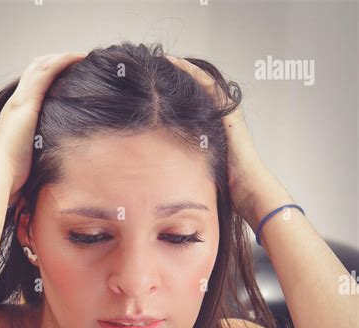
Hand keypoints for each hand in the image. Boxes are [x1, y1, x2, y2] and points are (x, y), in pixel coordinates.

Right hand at [0, 53, 85, 203]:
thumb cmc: (7, 182)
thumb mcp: (22, 171)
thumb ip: (30, 170)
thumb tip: (38, 187)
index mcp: (11, 121)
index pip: (27, 93)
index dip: (43, 82)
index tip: (61, 80)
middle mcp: (13, 107)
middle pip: (32, 73)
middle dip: (52, 64)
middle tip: (73, 62)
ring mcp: (19, 102)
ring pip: (39, 67)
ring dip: (60, 58)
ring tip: (79, 56)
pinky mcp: (27, 103)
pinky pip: (47, 72)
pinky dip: (63, 61)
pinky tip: (78, 58)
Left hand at [166, 55, 271, 225]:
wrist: (247, 188)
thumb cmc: (227, 186)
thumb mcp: (201, 169)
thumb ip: (189, 163)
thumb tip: (166, 174)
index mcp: (216, 129)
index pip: (196, 104)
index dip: (179, 93)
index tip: (160, 86)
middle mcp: (223, 117)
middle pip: (200, 90)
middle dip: (181, 77)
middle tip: (160, 67)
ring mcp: (227, 113)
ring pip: (204, 83)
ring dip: (185, 69)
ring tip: (166, 60)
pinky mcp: (227, 112)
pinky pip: (208, 86)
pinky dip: (193, 74)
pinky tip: (177, 65)